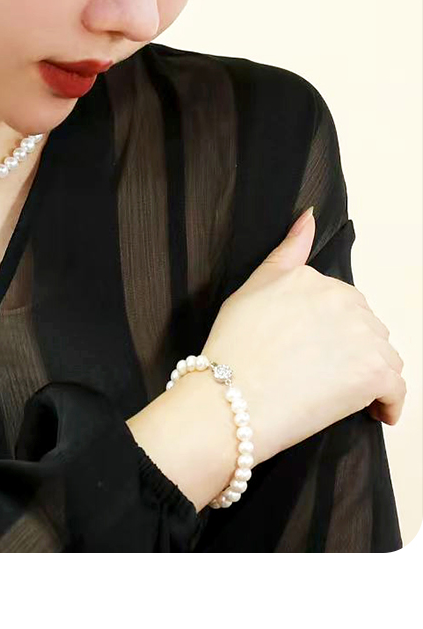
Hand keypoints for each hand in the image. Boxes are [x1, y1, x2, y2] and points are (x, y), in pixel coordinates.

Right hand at [201, 209, 405, 467]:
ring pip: (385, 356)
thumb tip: (309, 217)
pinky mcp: (373, 373)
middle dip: (355, 351)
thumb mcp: (251, 287)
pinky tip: (374, 411)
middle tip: (326, 378)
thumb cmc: (234, 349)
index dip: (333, 332)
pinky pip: (396, 389)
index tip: (319, 352)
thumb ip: (286, 251)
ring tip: (345, 396)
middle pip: (367, 328)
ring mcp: (360, 336)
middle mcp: (341, 300)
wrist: (232, 398)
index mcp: (313, 279)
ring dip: (372, 375)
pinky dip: (389, 403)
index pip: (343, 304)